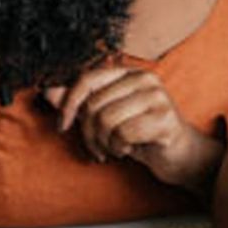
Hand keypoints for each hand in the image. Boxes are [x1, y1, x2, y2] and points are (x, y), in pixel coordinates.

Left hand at [43, 67, 221, 194]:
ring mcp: (157, 96)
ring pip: (106, 120)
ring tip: (114, 149)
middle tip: (98, 147)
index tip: (62, 125)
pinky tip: (129, 149)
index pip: (87, 79)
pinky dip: (119, 148)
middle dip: (88, 133)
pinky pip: (123, 134)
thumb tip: (47, 91)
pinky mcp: (166, 118)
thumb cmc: (141, 134)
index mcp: (129, 72)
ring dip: (104, 143)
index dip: (69, 103)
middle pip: (94, 104)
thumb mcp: (106, 118)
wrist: (179, 155)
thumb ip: (79, 103)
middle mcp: (144, 78)